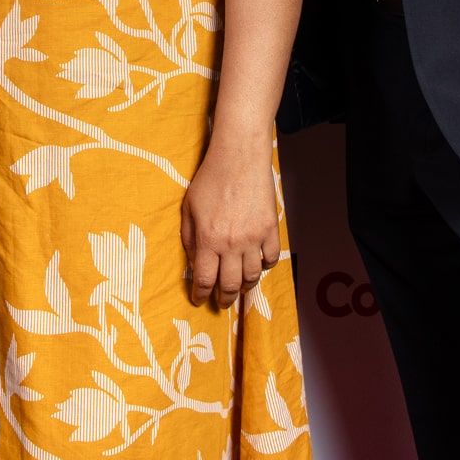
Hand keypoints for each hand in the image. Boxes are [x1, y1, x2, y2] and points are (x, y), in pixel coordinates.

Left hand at [180, 129, 280, 307]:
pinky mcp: (270, 229)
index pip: (205, 280)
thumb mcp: (188, 209)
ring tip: (239, 287)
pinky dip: (265, 266)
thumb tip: (194, 263)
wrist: (239, 158)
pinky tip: (258, 265)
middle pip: (231, 284)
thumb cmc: (210, 179)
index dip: (201, 295)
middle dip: (224, 298)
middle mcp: (232, 244)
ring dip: (245, 286)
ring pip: (253, 276)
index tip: (199, 300)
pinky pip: (271, 258)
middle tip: (221, 302)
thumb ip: (189, 238)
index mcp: (209, 240)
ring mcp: (254, 238)